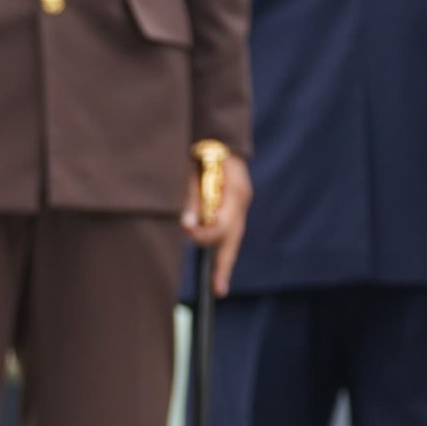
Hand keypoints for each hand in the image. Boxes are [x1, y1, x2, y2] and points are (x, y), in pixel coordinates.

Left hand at [180, 153, 252, 296]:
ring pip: (232, 239)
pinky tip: (220, 272)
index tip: (185, 228)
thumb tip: (187, 224)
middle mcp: (241, 202)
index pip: (220, 225)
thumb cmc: (202, 152)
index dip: (202, 232)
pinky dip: (222, 248)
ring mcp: (241, 205)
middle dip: (224, 266)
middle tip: (219, 289)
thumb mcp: (193, 173)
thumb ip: (191, 199)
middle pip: (233, 240)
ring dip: (223, 259)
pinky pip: (230, 232)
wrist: (220, 137)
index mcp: (234, 193)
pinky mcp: (236, 206)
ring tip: (219, 284)